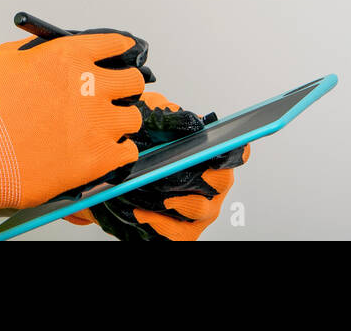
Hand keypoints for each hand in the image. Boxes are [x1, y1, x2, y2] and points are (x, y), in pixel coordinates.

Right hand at [0, 30, 144, 231]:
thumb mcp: (6, 59)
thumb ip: (37, 52)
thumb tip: (50, 56)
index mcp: (68, 56)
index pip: (114, 44)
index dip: (120, 50)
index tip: (122, 55)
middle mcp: (90, 85)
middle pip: (133, 81)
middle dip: (124, 87)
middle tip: (112, 96)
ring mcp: (98, 123)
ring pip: (134, 117)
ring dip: (121, 121)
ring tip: (104, 129)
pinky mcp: (99, 159)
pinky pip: (128, 152)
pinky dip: (118, 151)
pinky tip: (103, 152)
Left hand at [65, 92, 249, 240]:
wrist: (115, 175)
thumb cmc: (140, 144)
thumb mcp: (148, 120)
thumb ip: (167, 117)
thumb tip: (190, 122)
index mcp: (210, 155)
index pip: (235, 152)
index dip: (234, 151)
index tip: (224, 148)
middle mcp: (212, 183)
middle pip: (221, 180)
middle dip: (201, 174)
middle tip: (178, 167)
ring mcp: (201, 209)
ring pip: (201, 208)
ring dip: (176, 198)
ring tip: (154, 189)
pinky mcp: (184, 231)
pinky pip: (179, 233)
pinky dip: (160, 223)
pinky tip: (141, 210)